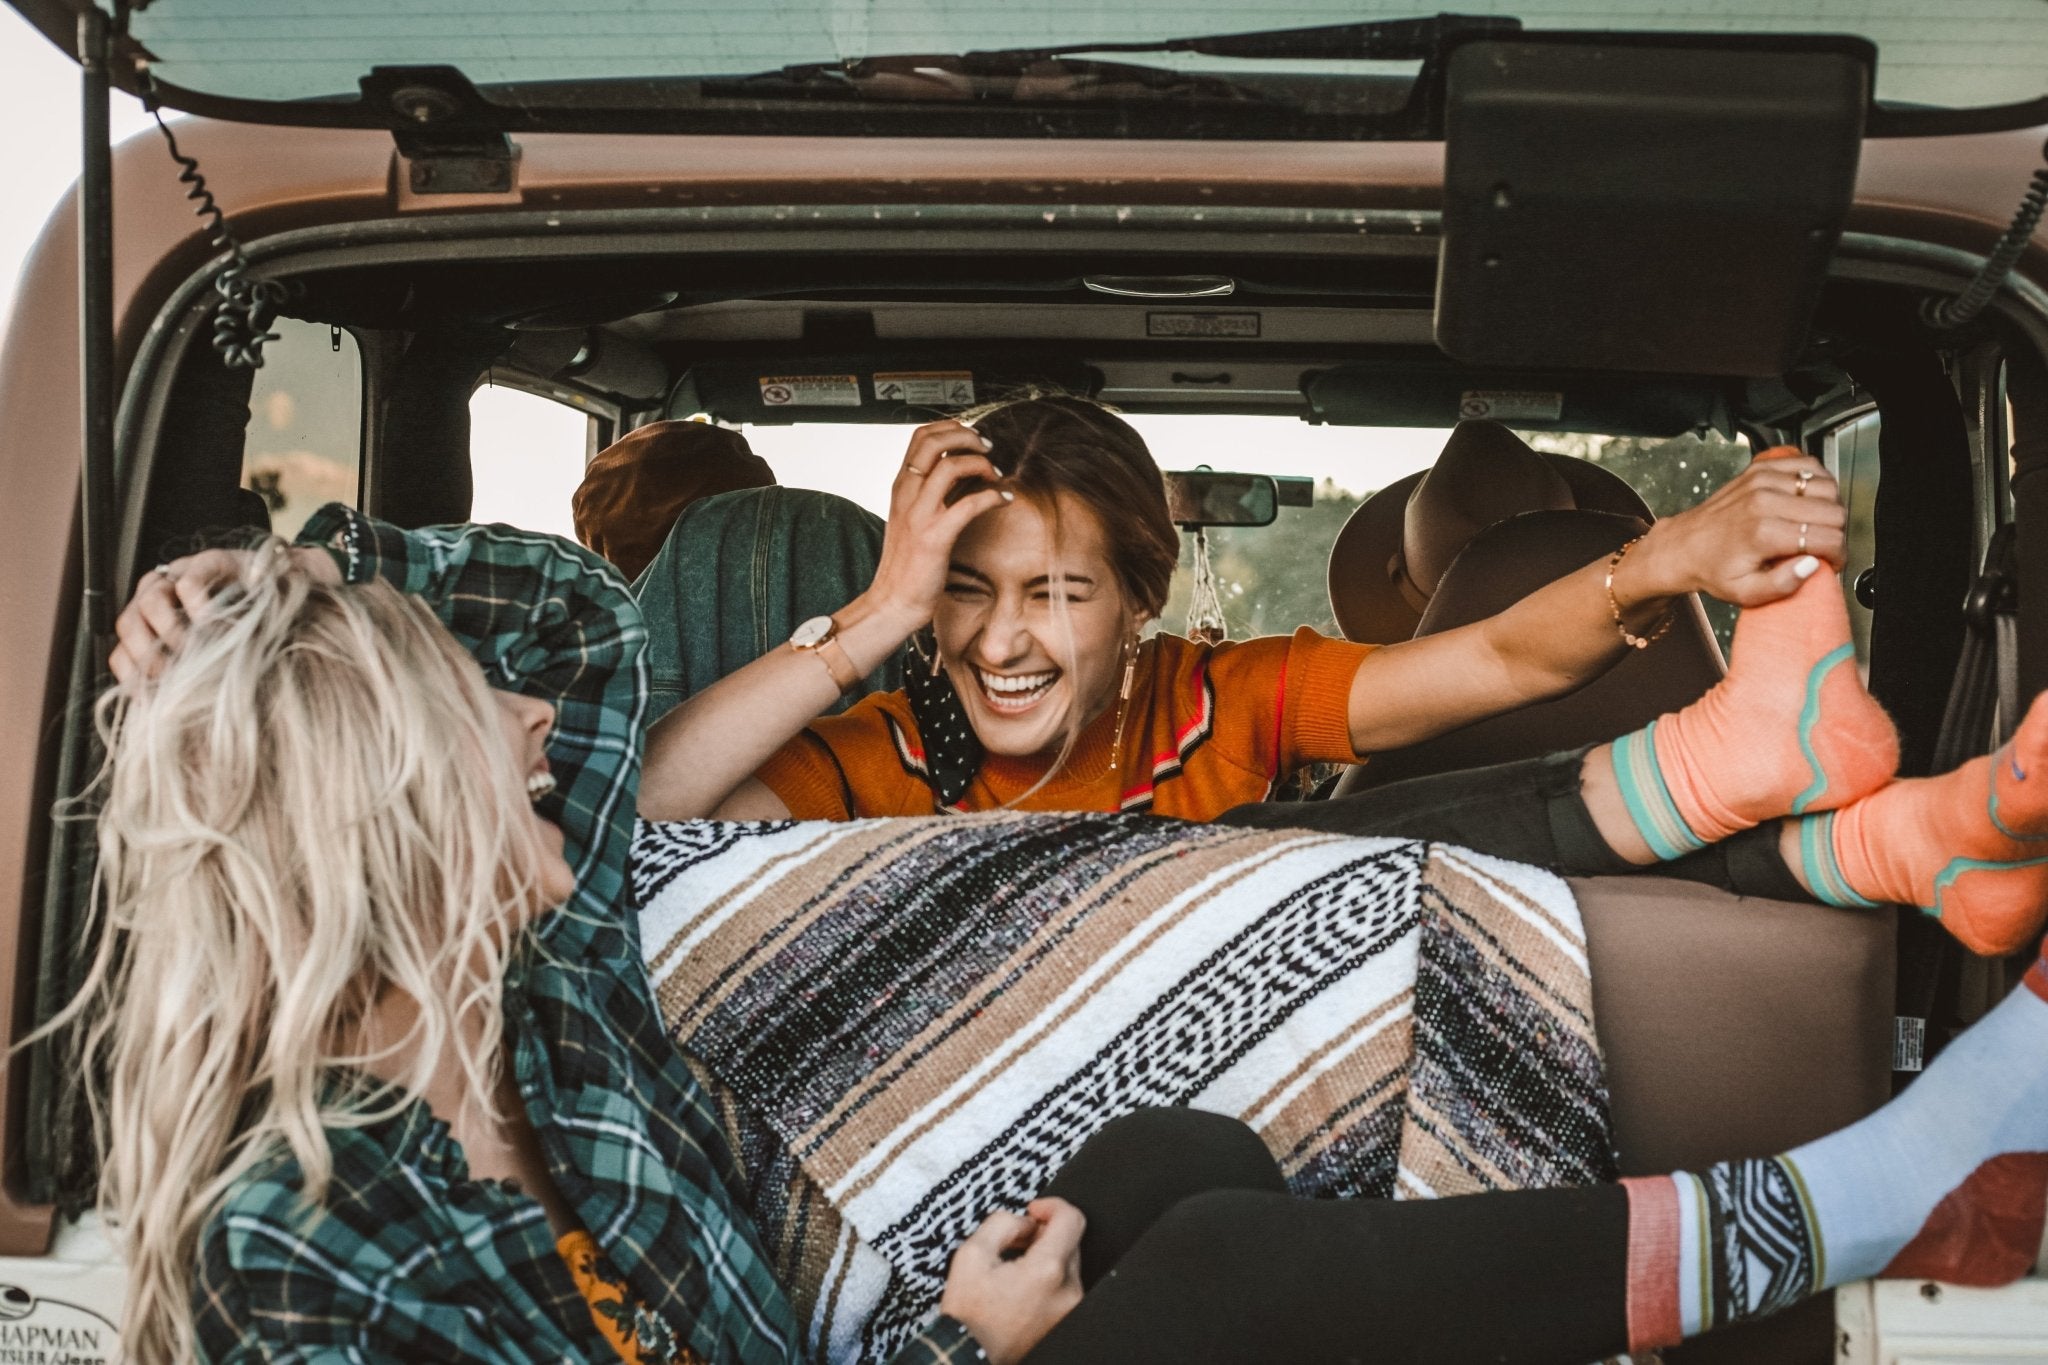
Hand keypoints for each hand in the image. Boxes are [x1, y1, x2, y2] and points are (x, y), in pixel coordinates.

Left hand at [109, 545, 340, 685]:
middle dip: (148, 655)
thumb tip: (168, 716)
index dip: (133, 675)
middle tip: (175, 676)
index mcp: (161, 626)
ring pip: (149, 600)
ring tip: (198, 650)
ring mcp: (185, 575)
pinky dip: (195, 606)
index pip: (124, 651)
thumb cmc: (264, 631)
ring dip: (170, 633)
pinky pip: (187, 582)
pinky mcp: (212, 560)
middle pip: (128, 623)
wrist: (306, 589)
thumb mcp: (223, 663)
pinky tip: (214, 623)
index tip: (153, 697)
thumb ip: (196, 681)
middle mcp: (166, 598)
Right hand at [859, 420, 1010, 631]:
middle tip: (988, 450)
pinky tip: (1005, 499)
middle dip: (967, 438)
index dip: (952, 429)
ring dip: (981, 465)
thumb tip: (960, 472)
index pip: (921, 436)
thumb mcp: (911, 519)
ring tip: (996, 476)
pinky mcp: (934, 537)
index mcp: (901, 487)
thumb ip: (929, 493)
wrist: (893, 601)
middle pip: (933, 442)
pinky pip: (969, 504)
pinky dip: (993, 496)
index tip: (974, 440)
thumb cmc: (908, 564)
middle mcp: (906, 494)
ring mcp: (919, 514)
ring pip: (950, 466)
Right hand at [937, 1198, 1084, 1364]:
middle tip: (1015, 1241)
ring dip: (1045, 1255)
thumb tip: (1024, 1222)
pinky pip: (1064, 1286)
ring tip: (1014, 1267)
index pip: (1072, 1219)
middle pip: (1070, 1241)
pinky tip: (1021, 1286)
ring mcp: (1068, 1309)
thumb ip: (1003, 1223)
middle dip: (1044, 1232)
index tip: (1034, 1210)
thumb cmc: (968, 1315)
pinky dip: (1047, 1277)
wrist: (968, 1357)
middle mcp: (1067, 1291)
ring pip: (1067, 1263)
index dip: (1051, 1205)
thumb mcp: (972, 1254)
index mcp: (1047, 1271)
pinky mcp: (1064, 1321)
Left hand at [1625, 450, 1844, 609]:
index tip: (1828, 562)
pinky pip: (1809, 464)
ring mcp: (1763, 480)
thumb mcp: (1744, 592)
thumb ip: (1782, 585)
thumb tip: (1811, 566)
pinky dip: (1817, 481)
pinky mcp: (1761, 467)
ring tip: (1814, 524)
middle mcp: (1765, 501)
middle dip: (1835, 532)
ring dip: (1829, 507)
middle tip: (1820, 545)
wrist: (1684, 545)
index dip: (1837, 555)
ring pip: (1827, 486)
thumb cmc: (1713, 569)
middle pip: (1834, 511)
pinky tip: (1808, 500)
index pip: (1829, 538)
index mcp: (1764, 532)